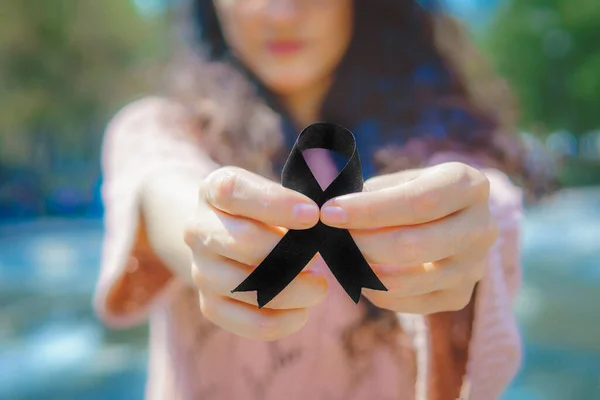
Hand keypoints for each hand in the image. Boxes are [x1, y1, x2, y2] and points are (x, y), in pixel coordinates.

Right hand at [184, 166, 326, 340]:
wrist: (225, 235)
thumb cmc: (263, 209)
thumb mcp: (273, 190)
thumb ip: (299, 197)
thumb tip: (331, 217)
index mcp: (214, 190)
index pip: (234, 191)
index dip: (275, 203)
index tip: (313, 215)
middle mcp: (198, 229)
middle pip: (242, 242)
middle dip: (290, 253)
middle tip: (319, 259)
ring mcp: (201, 269)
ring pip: (247, 286)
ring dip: (292, 290)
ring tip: (318, 286)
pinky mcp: (209, 305)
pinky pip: (247, 321)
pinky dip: (282, 321)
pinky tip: (302, 312)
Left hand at [320, 162, 497, 314]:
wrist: (449, 221)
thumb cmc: (412, 194)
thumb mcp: (398, 179)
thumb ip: (367, 190)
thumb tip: (326, 206)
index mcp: (469, 185)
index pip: (417, 202)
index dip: (369, 210)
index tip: (329, 212)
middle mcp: (482, 228)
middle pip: (414, 245)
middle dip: (362, 242)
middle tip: (330, 236)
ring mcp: (474, 267)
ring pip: (409, 280)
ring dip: (364, 270)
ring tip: (340, 255)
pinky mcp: (460, 296)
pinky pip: (409, 303)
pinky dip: (376, 292)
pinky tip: (359, 274)